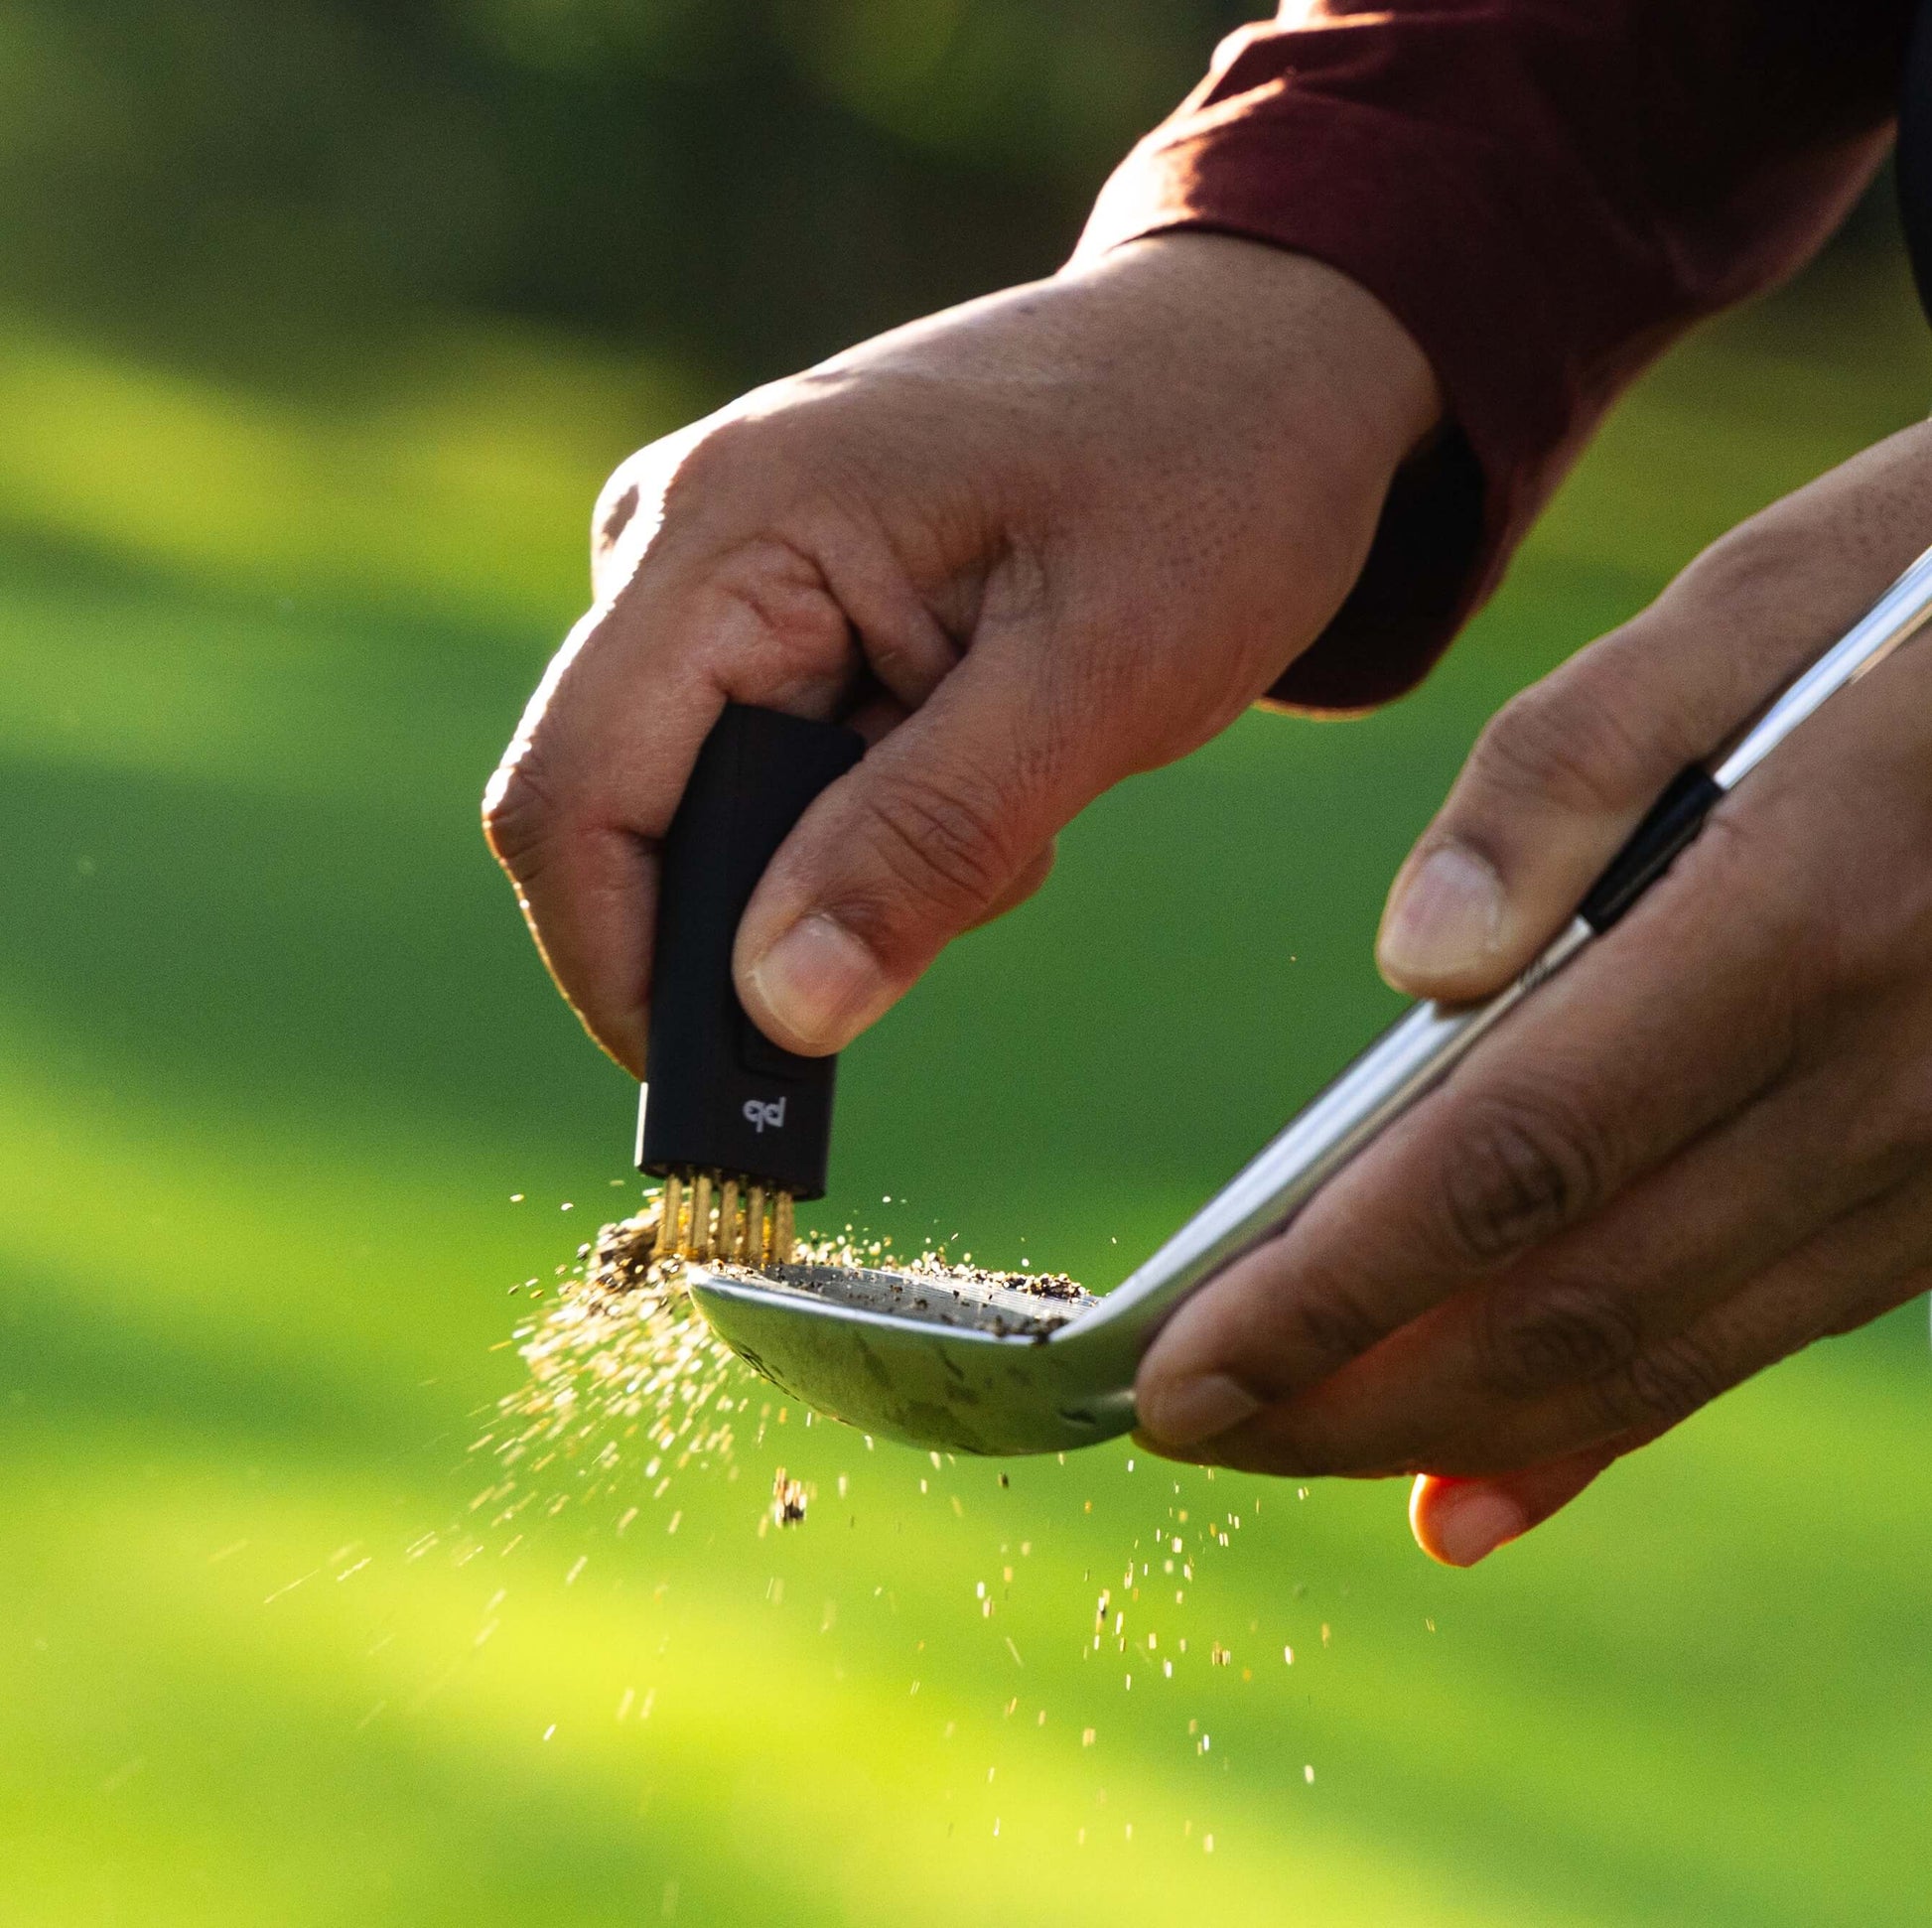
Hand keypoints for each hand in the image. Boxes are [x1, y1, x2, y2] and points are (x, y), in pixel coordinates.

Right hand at [483, 234, 1437, 1072]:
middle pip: (620, 814)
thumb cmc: (1204, 480)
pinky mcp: (765, 599)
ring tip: (1015, 792)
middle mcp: (677, 533)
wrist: (1257, 353)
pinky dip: (865, 817)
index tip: (729, 1104)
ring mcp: (713, 563)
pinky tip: (990, 756)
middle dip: (765, 921)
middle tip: (970, 893)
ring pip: (702, 809)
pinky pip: (761, 767)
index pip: (573, 800)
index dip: (623, 978)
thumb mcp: (1095, 679)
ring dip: (841, 866)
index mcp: (728, 527)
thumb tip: (776, 1011)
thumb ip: (928, 839)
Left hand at [1132, 420, 1931, 1563]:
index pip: (1507, 1158)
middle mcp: (1880, 1074)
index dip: (1330, 1287)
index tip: (1179, 1366)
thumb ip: (1568, 768)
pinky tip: (1479, 1476)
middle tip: (1191, 1425)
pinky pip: (1759, 1332)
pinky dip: (1606, 1421)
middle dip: (1354, 1388)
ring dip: (1454, 1420)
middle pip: (1568, 1296)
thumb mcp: (1765, 598)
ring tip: (1290, 1441)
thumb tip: (1411, 964)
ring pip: (1662, 1348)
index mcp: (1798, 915)